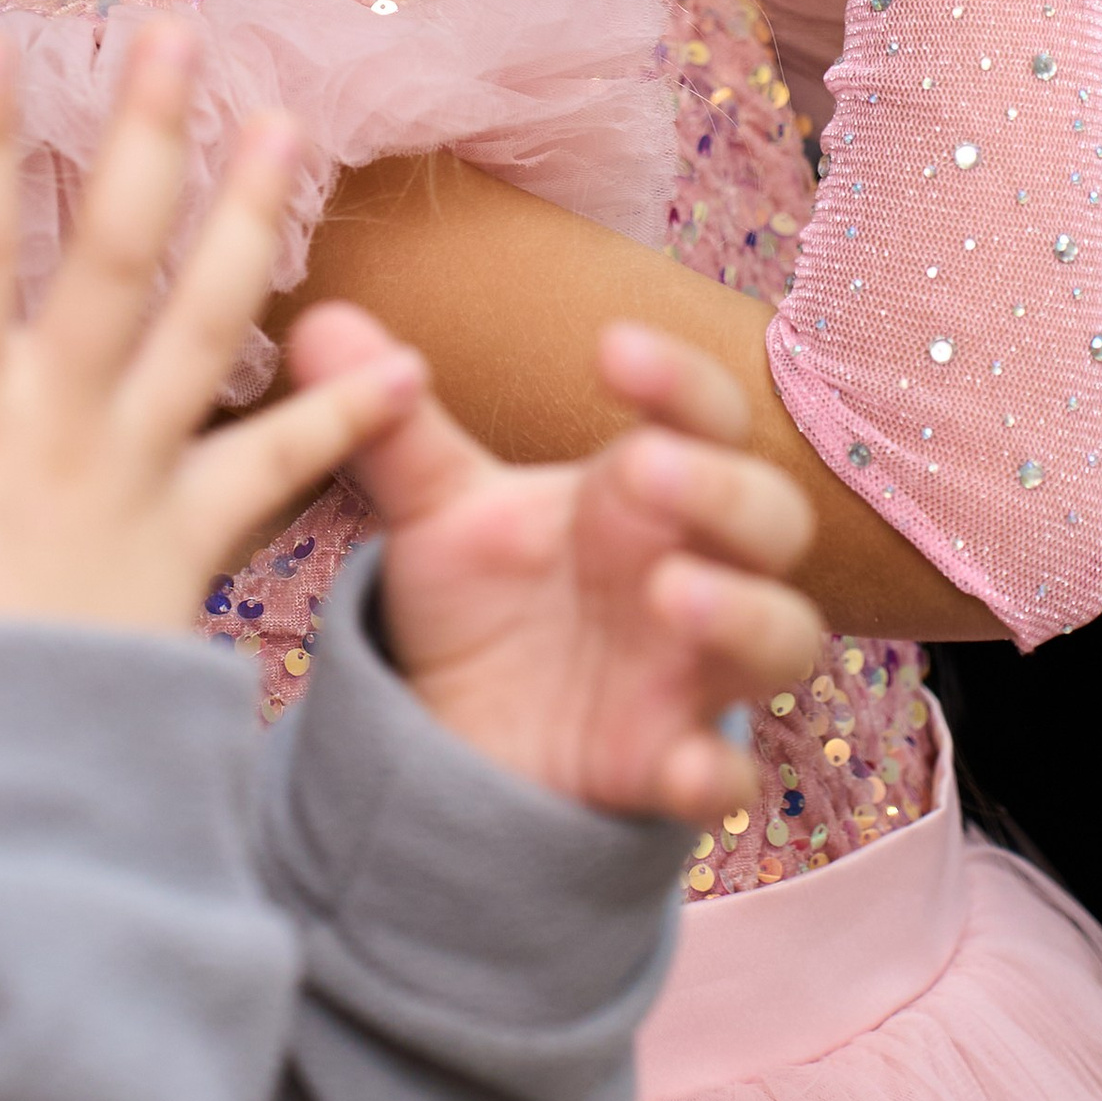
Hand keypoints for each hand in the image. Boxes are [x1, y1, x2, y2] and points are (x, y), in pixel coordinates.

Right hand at [0, 23, 426, 639]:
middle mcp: (57, 425)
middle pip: (111, 257)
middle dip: (144, 138)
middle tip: (180, 32)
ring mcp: (137, 478)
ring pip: (209, 326)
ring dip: (252, 224)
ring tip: (291, 127)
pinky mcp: (197, 546)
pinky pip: (280, 472)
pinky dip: (346, 421)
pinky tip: (409, 364)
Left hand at [290, 304, 821, 823]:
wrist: (462, 736)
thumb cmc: (486, 600)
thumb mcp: (437, 511)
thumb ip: (394, 426)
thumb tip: (318, 322)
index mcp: (647, 492)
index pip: (705, 415)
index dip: (679, 381)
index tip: (613, 350)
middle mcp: (697, 568)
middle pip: (769, 515)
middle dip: (719, 487)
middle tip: (643, 468)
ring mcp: (693, 672)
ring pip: (783, 635)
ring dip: (744, 611)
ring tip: (669, 592)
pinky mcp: (669, 768)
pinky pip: (729, 778)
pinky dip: (717, 775)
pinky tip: (682, 770)